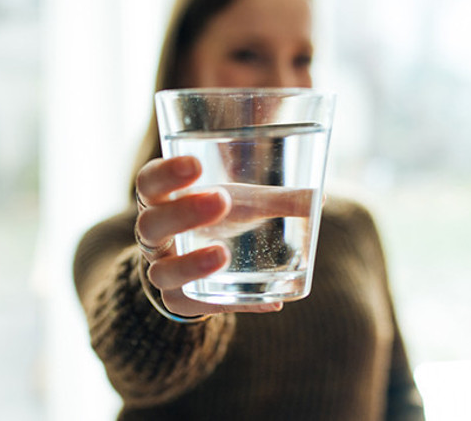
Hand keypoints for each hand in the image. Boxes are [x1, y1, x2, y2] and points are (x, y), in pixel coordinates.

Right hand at [135, 156, 286, 316]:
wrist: (197, 258)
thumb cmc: (217, 216)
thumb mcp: (242, 203)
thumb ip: (276, 199)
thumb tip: (320, 198)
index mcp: (161, 199)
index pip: (149, 182)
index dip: (166, 173)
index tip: (196, 165)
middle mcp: (153, 235)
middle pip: (151, 224)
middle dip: (183, 213)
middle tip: (222, 199)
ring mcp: (161, 270)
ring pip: (162, 273)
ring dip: (192, 264)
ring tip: (223, 254)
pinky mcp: (179, 300)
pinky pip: (195, 305)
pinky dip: (234, 304)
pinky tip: (268, 301)